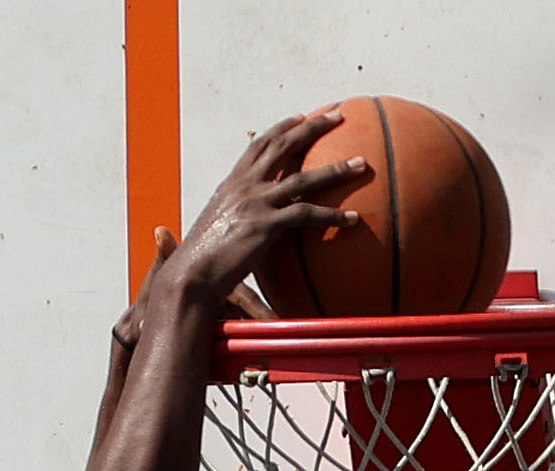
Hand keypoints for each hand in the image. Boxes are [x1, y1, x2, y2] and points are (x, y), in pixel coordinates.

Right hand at [148, 111, 367, 314]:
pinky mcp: (265, 225)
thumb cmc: (205, 259)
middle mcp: (245, 185)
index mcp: (233, 183)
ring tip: (362, 163)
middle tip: (339, 115)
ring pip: (303, 177)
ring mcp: (255, 202)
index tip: (303, 116)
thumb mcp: (221, 229)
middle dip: (314, 127)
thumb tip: (251, 230)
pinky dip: (332, 216)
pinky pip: (306, 215)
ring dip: (336, 169)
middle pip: (284, 145)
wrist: (192, 273)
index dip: (283, 127)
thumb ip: (239, 220)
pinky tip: (353, 219)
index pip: (260, 144)